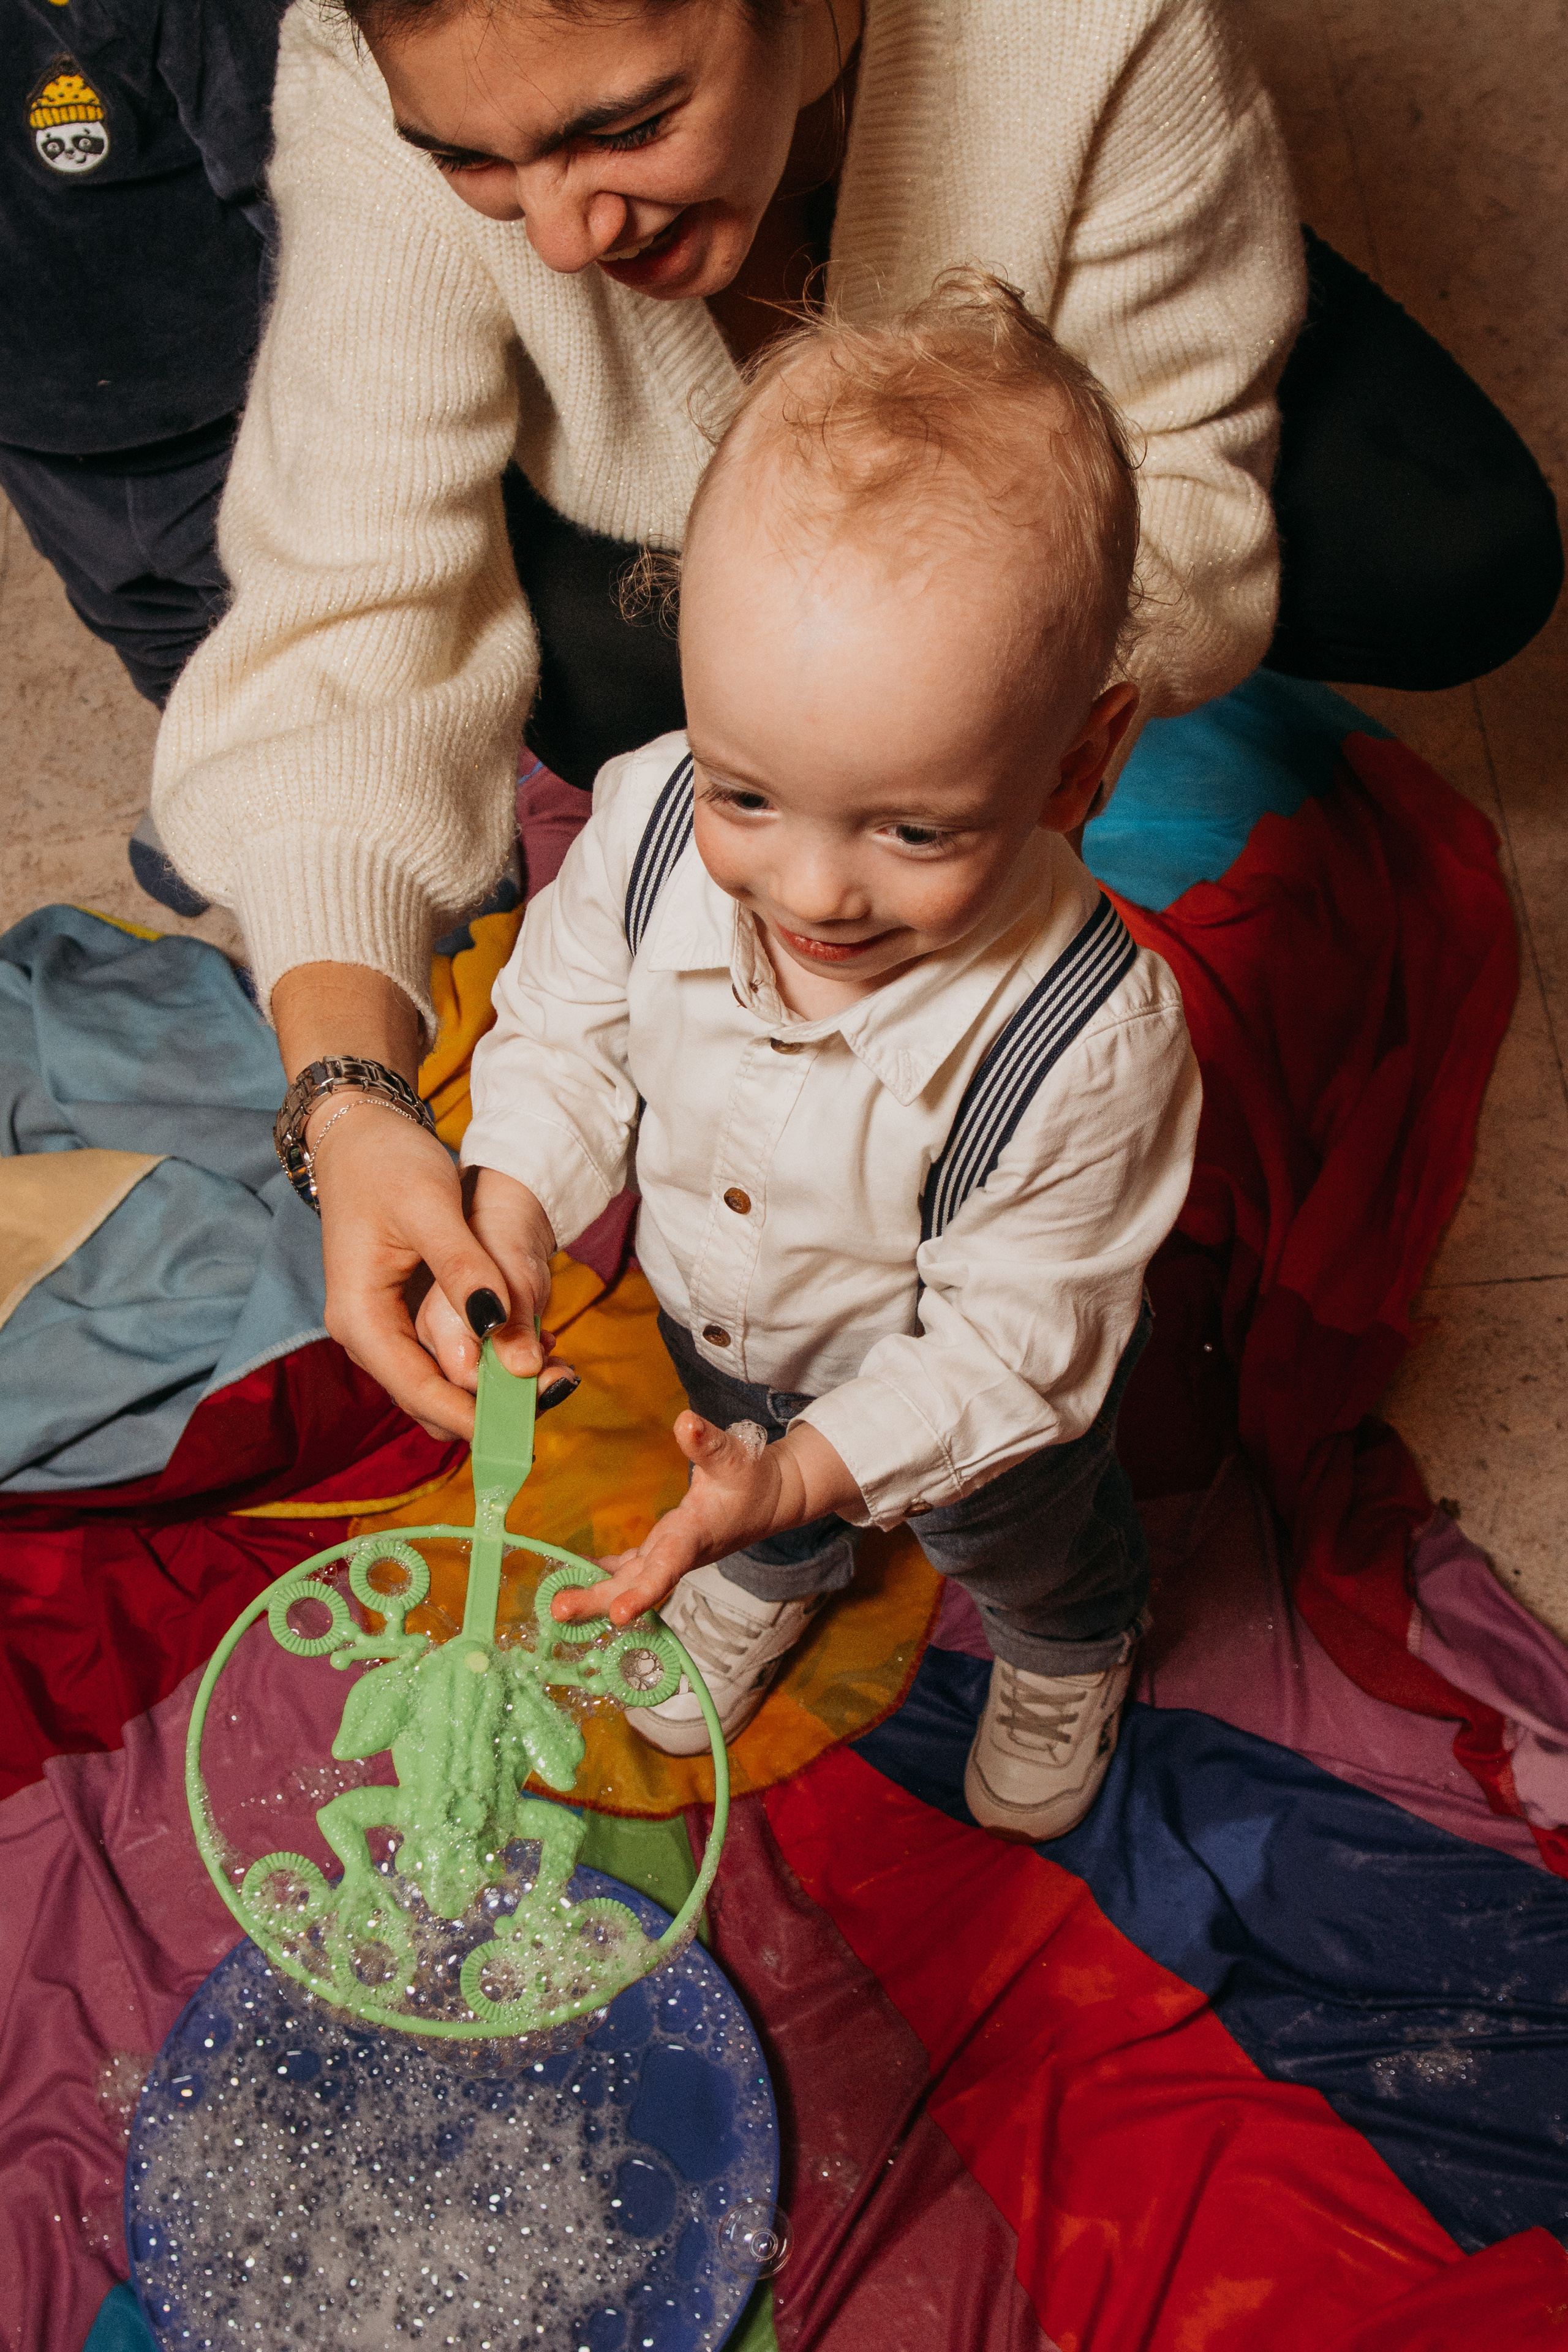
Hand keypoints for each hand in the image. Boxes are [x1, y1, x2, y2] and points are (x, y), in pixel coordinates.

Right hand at [310, 1109, 571, 1441]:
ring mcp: (383, 1327)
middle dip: (490, 1404)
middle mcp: (367, 1334)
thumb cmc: (388, 1164)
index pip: (417, 1389)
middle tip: (558, 1389)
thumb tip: (497, 1327)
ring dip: (492, 1383)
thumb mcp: (431, 1209)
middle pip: (429, 1396)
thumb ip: (464, 1271)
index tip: (525, 1428)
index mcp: (360, 1317)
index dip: (471, 1415)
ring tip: (554, 1367)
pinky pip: (444, 1355)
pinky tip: (530, 1340)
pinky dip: (485, 1357)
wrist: (360, 1134)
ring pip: (440, 1380)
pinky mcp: (403, 1315)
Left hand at [551, 1413, 860, 1627]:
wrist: (770, 1501)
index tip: (618, 1613)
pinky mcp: (664, 1551)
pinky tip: (573, 1573)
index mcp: (694, 1536)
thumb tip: (685, 1421)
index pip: (666, 1569)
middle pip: (636, 1585)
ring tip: (556, 1605)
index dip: (643, 1593)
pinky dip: (603, 1573)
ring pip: (628, 1581)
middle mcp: (678, 1554)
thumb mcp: (734, 1457)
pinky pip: (628, 1569)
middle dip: (598, 1600)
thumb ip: (707, 1443)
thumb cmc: (752, 1479)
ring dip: (594, 1593)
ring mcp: (669, 1556)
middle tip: (558, 1611)